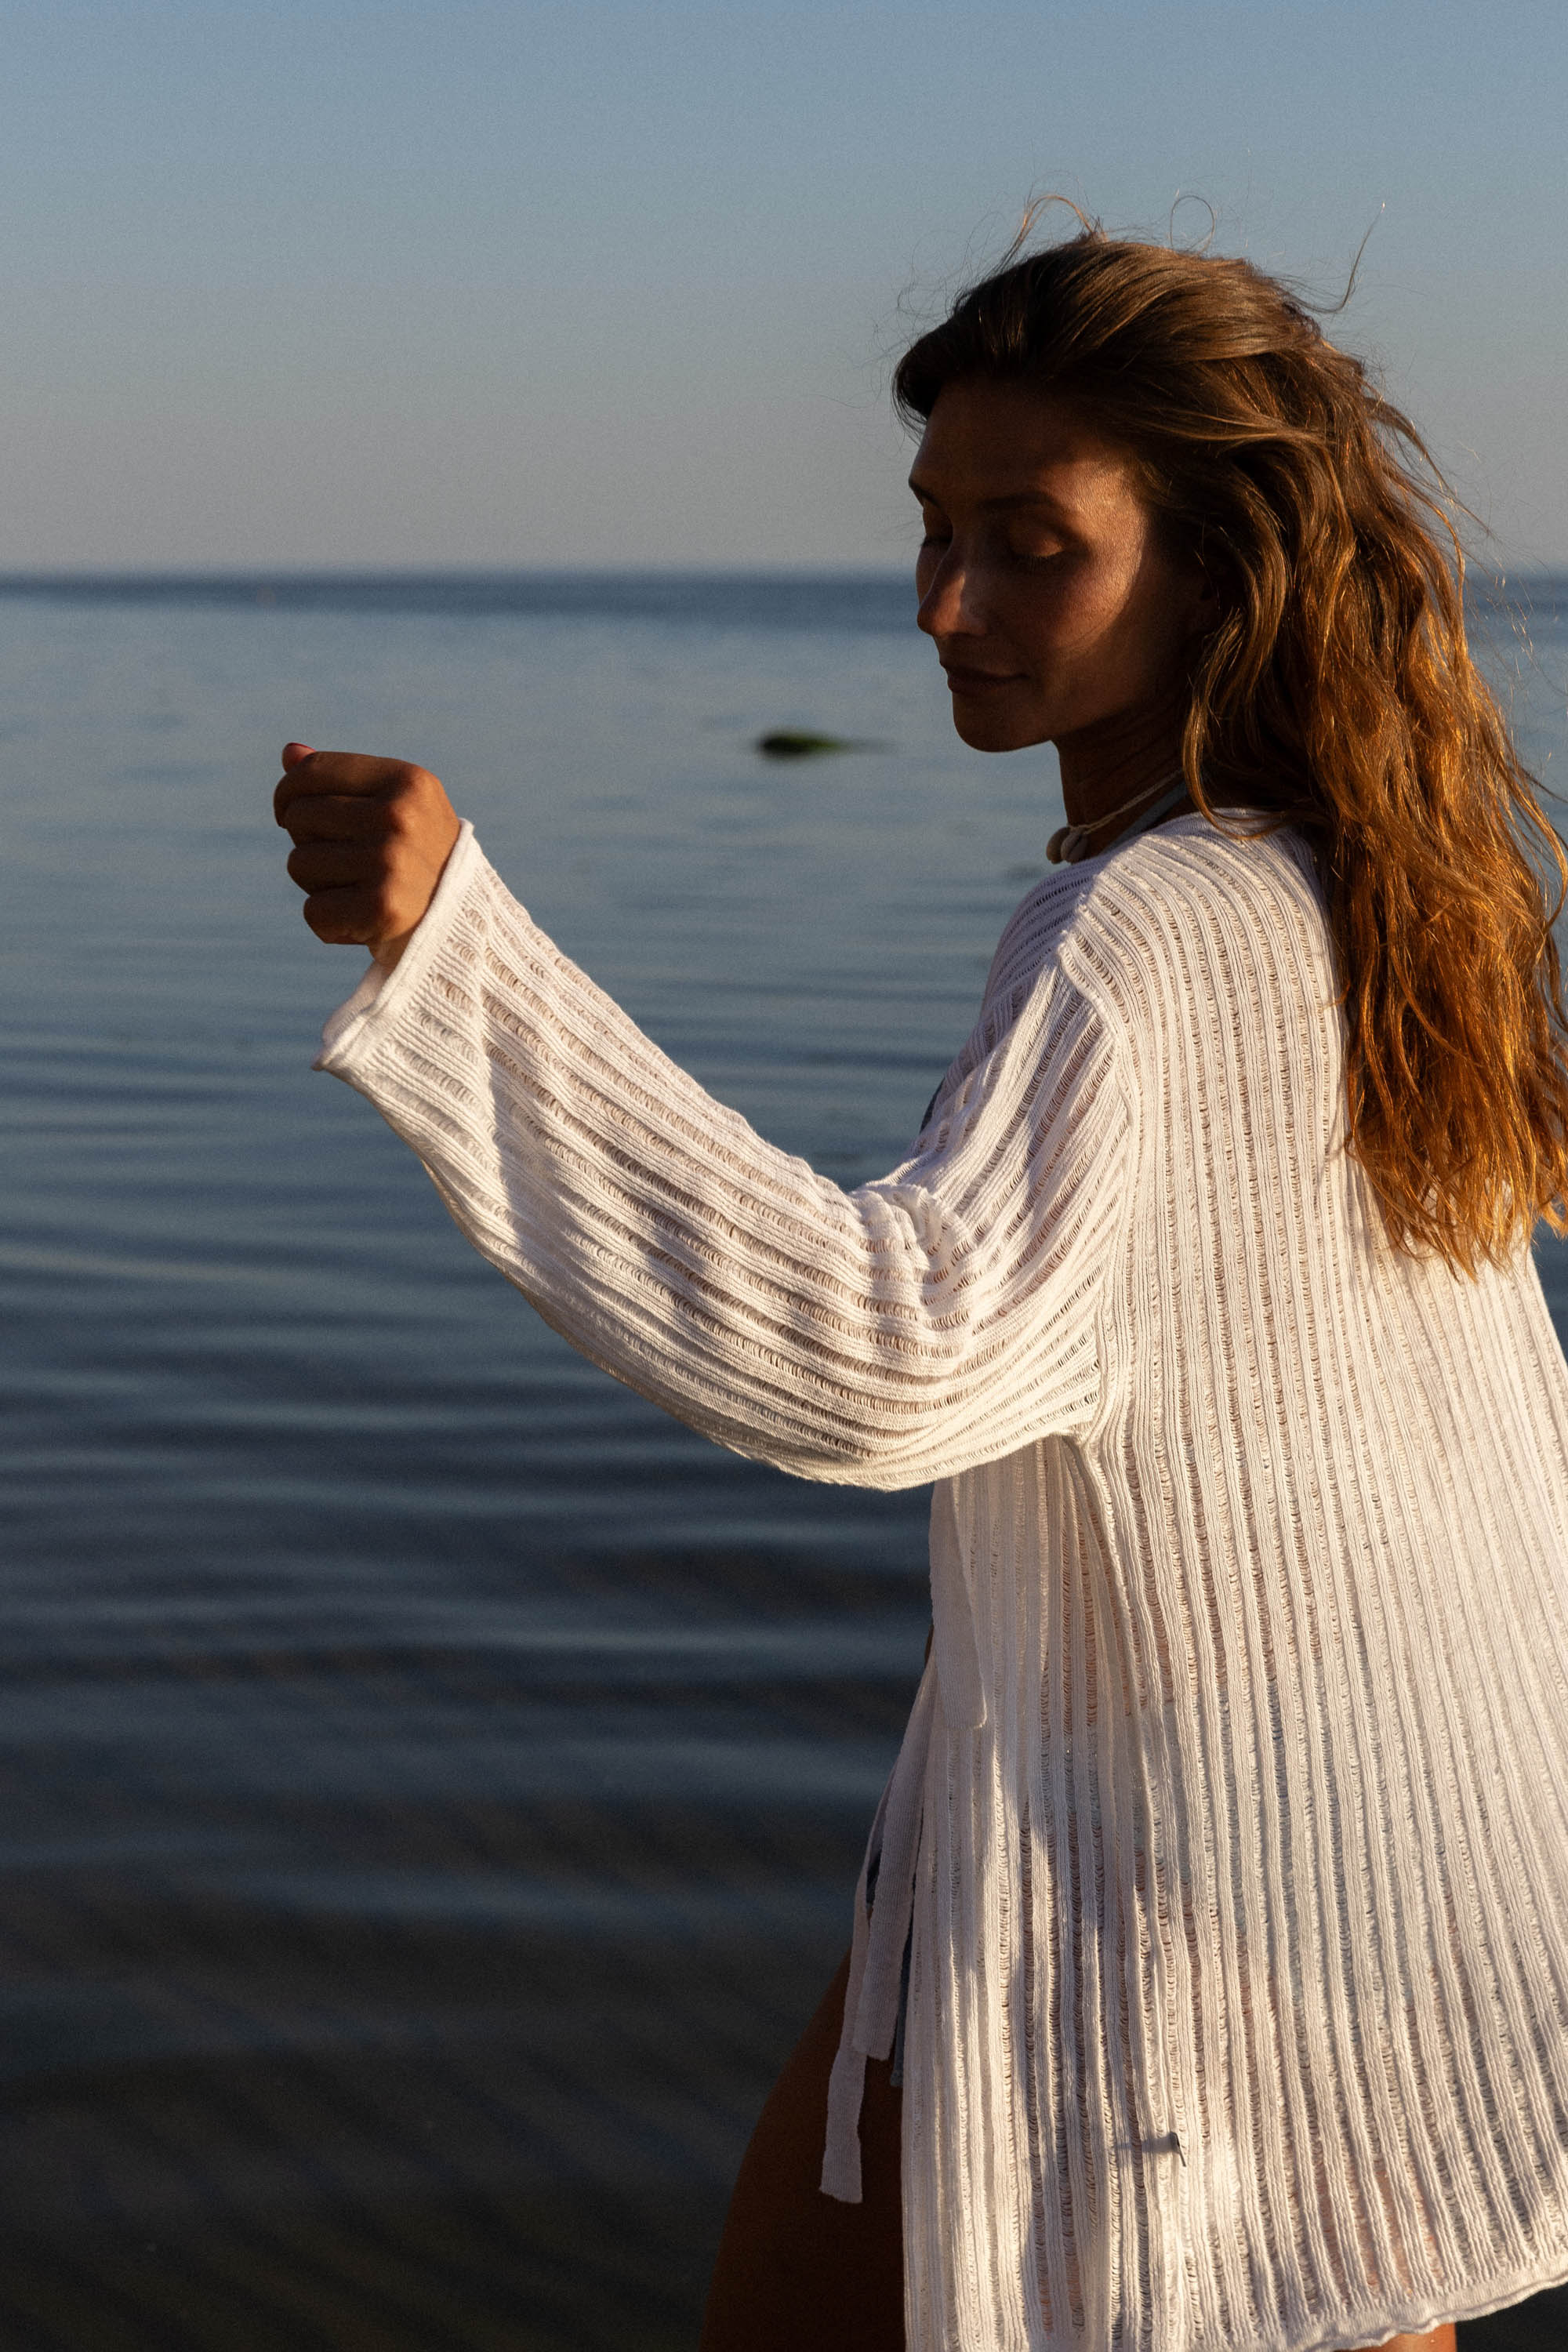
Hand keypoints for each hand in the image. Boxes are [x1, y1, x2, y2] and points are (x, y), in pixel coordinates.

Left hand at [274, 744, 460, 968]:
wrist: (464, 923)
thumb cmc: (418, 857)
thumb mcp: (394, 805)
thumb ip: (342, 779)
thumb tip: (290, 752)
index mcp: (407, 780)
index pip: (313, 771)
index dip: (289, 792)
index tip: (292, 813)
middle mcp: (400, 816)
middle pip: (300, 816)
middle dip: (307, 841)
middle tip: (345, 861)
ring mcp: (391, 862)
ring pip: (299, 863)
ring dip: (317, 884)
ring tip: (358, 890)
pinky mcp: (381, 908)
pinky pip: (313, 911)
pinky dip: (329, 923)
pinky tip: (360, 922)